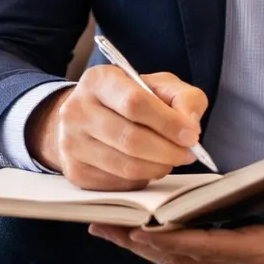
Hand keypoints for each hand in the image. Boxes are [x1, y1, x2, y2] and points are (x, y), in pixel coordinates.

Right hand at [27, 67, 206, 190]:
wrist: (89, 117)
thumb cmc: (130, 100)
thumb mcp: (159, 86)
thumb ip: (184, 98)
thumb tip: (189, 125)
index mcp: (99, 80)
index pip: (134, 102)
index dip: (168, 122)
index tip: (191, 135)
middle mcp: (77, 109)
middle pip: (130, 138)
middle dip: (168, 150)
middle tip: (188, 154)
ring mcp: (72, 142)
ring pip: (126, 166)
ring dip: (158, 167)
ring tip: (170, 160)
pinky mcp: (75, 171)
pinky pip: (119, 183)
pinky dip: (142, 178)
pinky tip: (147, 166)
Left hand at [89, 170, 263, 263]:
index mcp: (262, 253)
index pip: (207, 248)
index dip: (172, 240)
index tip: (139, 229)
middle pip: (181, 259)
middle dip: (140, 243)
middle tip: (104, 224)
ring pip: (176, 262)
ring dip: (140, 247)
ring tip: (105, 225)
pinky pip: (182, 259)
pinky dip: (155, 246)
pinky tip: (131, 230)